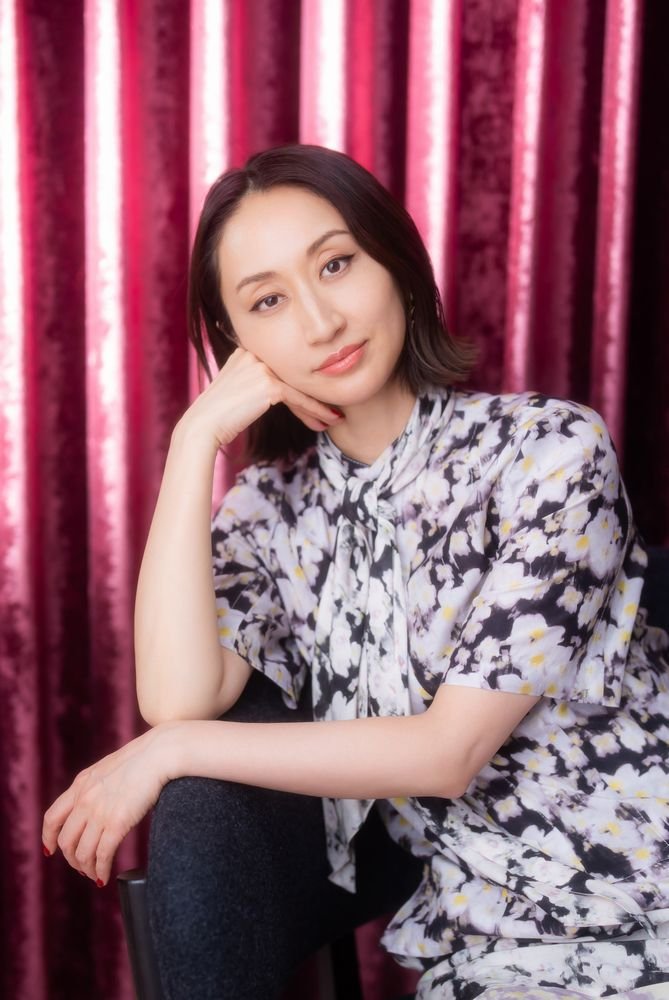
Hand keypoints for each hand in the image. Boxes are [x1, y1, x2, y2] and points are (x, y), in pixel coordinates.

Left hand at [42, 723, 176, 886]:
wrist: (158, 754)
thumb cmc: (141, 759)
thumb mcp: (106, 769)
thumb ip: (96, 786)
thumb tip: (97, 804)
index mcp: (80, 785)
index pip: (52, 818)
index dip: (49, 838)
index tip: (51, 850)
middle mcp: (84, 800)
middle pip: (66, 840)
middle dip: (72, 859)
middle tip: (82, 866)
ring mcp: (100, 812)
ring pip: (82, 853)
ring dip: (86, 869)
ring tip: (94, 874)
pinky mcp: (117, 823)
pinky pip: (102, 855)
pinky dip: (100, 870)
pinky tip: (104, 876)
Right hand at [180, 347, 342, 447]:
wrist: (203, 425)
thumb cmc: (218, 415)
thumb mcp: (236, 389)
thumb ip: (254, 381)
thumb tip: (275, 390)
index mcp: (246, 350)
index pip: (281, 368)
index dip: (300, 387)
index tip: (316, 400)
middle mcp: (256, 354)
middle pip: (292, 377)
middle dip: (312, 396)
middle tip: (331, 409)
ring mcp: (263, 367)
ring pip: (299, 387)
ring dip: (319, 406)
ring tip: (334, 418)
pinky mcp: (269, 385)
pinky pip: (299, 398)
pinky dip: (315, 410)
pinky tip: (327, 420)